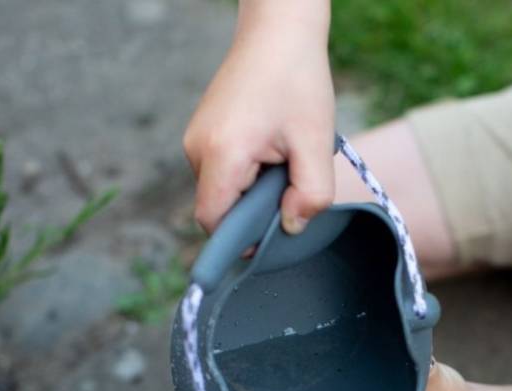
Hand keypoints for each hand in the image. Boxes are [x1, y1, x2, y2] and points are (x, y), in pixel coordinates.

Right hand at [183, 2, 334, 234]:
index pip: (214, 222)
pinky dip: (247, 175)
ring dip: (253, 191)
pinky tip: (270, 150)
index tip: (270, 236)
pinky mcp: (203, 135)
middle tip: (288, 185)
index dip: (239, 240)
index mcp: (221, 154)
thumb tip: (291, 228)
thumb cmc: (297, 80)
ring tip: (281, 159)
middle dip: (253, 212)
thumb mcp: (315, 143)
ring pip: (222, 192)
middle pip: (218, 210)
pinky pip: (222, 173)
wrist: (277, 31)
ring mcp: (195, 140)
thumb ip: (310, 195)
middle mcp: (197, 149)